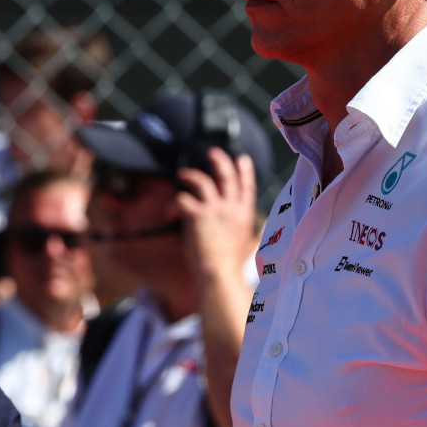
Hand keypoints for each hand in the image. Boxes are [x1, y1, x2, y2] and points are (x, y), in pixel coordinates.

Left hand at [174, 148, 258, 282]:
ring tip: (182, 174)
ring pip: (202, 181)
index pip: (247, 187)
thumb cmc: (231, 267)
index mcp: (244, 215)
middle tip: (212, 153)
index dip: (245, 172)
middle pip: (226, 176)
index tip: (242, 160)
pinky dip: (176, 202)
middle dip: (220, 161)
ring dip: (191, 175)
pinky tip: (171, 210)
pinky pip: (183, 199)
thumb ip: (249, 237)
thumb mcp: (247, 247)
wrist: (219, 274)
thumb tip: (255, 237)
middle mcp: (231, 208)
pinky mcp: (196, 214)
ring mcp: (214, 209)